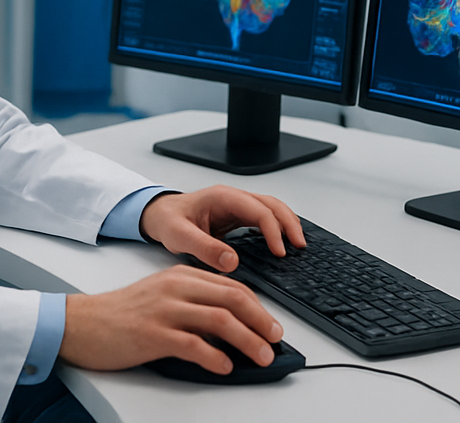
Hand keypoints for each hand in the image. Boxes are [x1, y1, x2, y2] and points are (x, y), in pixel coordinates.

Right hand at [60, 265, 282, 374]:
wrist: (84, 323)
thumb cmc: (123, 313)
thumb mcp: (162, 295)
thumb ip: (194, 302)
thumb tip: (229, 324)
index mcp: (181, 276)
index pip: (231, 286)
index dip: (258, 306)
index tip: (271, 324)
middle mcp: (176, 289)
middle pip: (232, 298)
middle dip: (260, 321)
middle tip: (276, 339)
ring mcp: (164, 311)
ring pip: (219, 320)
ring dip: (247, 340)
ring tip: (261, 356)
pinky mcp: (152, 335)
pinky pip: (192, 345)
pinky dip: (214, 357)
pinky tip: (225, 366)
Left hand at [138, 185, 305, 270]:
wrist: (159, 215)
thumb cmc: (168, 221)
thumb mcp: (179, 236)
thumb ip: (204, 248)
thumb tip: (232, 262)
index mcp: (223, 197)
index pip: (259, 210)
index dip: (273, 231)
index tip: (279, 252)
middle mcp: (234, 198)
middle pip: (272, 204)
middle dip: (289, 224)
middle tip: (300, 246)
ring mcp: (237, 206)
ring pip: (272, 208)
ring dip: (287, 223)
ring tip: (298, 244)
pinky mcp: (237, 216)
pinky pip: (264, 217)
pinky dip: (278, 227)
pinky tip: (283, 241)